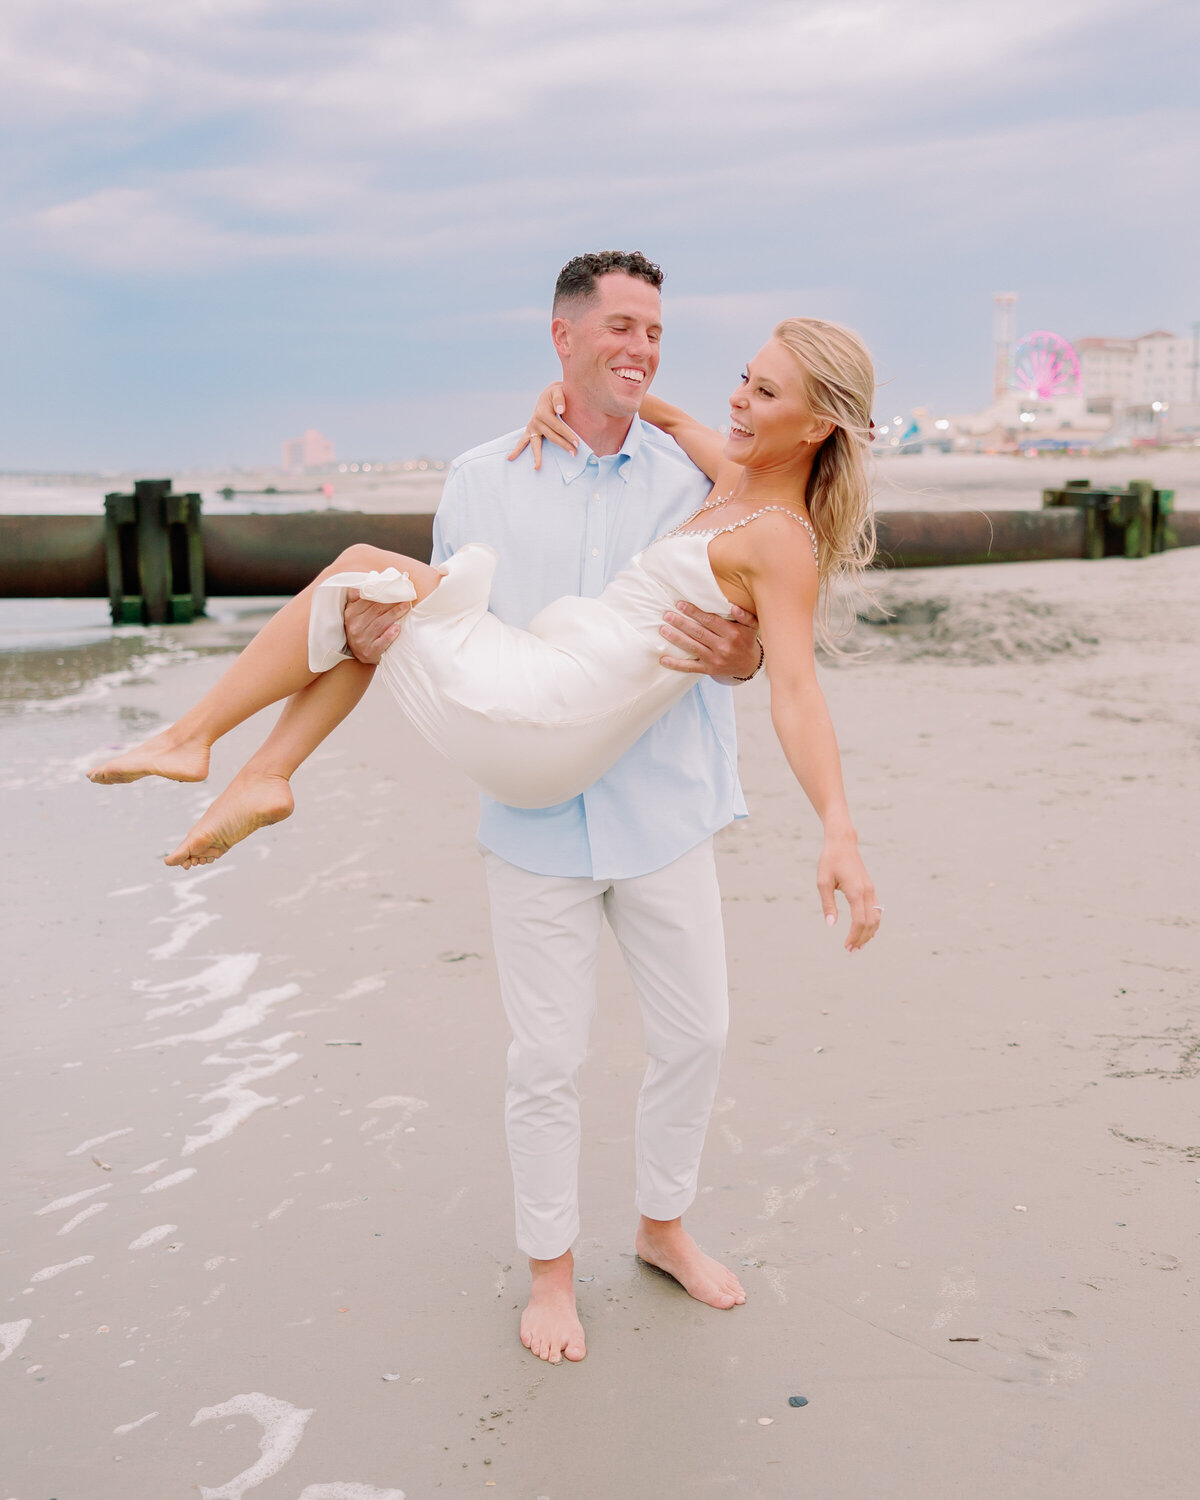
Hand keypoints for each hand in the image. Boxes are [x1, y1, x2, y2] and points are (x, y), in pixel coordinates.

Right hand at [343, 588, 410, 663]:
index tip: (393, 588)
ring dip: (395, 614)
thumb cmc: (361, 630)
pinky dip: (390, 635)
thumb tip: (366, 581)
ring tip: (406, 607)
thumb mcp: (354, 614)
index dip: (382, 593)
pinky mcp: (370, 651)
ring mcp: (362, 640)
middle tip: (405, 596)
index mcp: (350, 615)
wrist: (361, 655)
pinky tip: (398, 628)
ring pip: (380, 624)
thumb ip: (357, 599)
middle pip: (376, 611)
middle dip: (392, 602)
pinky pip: (381, 642)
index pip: (367, 601)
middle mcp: (354, 627)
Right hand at [506, 383, 576, 469]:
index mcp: (543, 412)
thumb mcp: (558, 391)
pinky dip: (517, 449)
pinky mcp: (530, 430)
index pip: (558, 426)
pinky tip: (510, 458)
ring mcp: (532, 427)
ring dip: (537, 456)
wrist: (550, 394)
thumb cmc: (557, 393)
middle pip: (551, 436)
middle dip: (563, 445)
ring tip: (537, 467)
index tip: (577, 443)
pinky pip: (523, 441)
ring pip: (535, 444)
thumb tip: (560, 410)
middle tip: (574, 453)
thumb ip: (560, 399)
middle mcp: (536, 421)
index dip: (568, 435)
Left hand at [658, 601, 760, 678]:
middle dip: (681, 623)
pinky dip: (676, 664)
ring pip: (692, 648)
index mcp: (732, 634)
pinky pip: (690, 668)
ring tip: (663, 629)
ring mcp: (715, 660)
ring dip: (676, 638)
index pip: (710, 620)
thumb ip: (745, 615)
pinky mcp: (708, 670)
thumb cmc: (747, 640)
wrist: (748, 665)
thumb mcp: (752, 626)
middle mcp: (723, 647)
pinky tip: (663, 660)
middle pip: (698, 633)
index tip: (680, 604)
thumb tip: (733, 606)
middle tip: (667, 615)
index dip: (694, 612)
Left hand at [817, 836, 880, 951]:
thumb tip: (831, 925)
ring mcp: (871, 890)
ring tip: (859, 945)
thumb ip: (828, 904)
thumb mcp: (823, 882)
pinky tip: (867, 931)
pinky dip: (873, 923)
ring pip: (876, 917)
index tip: (845, 946)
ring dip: (869, 933)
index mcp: (856, 891)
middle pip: (870, 923)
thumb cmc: (830, 861)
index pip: (859, 921)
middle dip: (862, 938)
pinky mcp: (870, 888)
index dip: (854, 936)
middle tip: (851, 950)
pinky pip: (877, 909)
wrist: (842, 843)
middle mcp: (867, 892)